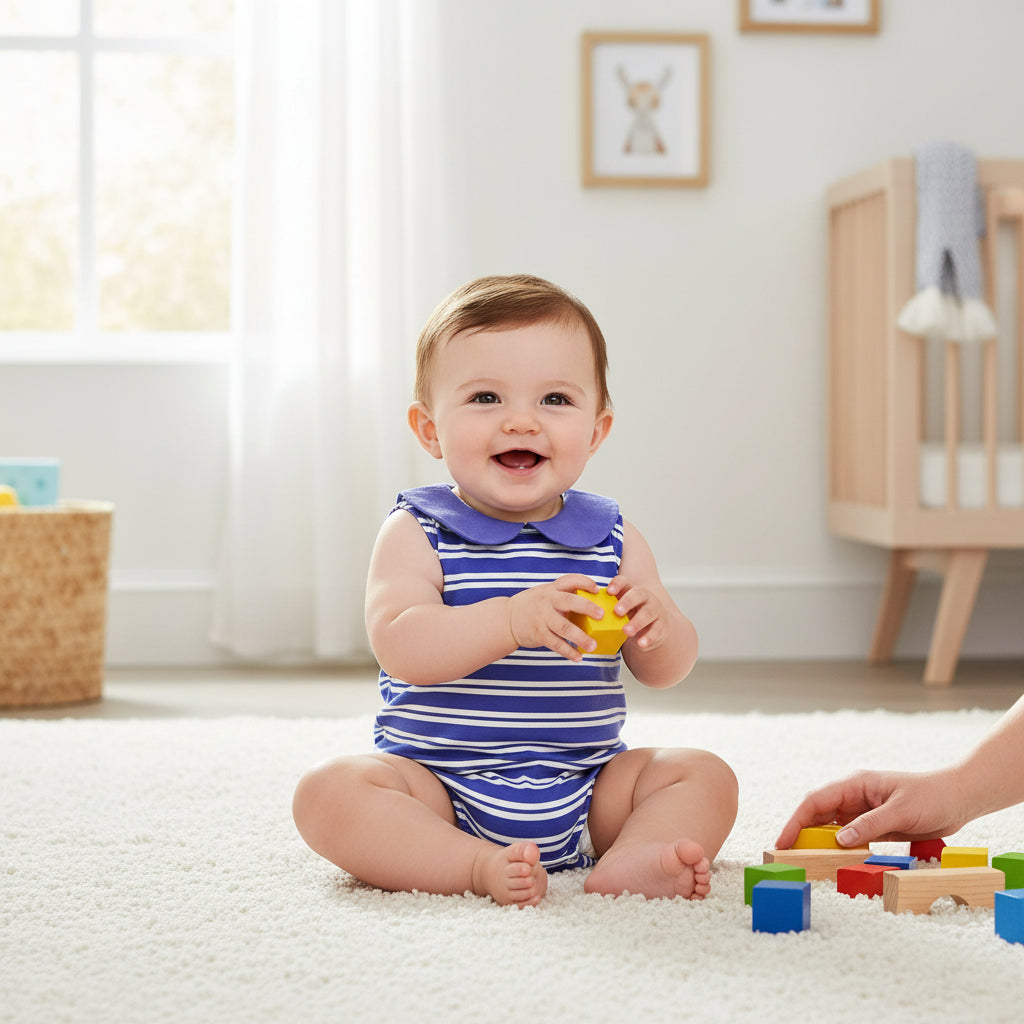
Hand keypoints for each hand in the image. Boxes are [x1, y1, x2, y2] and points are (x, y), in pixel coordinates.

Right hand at [507, 575, 602, 660]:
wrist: (507, 619)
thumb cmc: (534, 605)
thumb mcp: (546, 594)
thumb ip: (565, 596)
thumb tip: (594, 603)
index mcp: (552, 589)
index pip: (570, 580)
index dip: (584, 582)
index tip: (597, 589)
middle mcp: (547, 601)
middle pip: (570, 602)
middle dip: (587, 607)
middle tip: (602, 615)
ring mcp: (542, 618)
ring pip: (564, 627)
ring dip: (580, 637)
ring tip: (593, 646)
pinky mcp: (538, 634)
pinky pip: (556, 644)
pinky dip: (568, 651)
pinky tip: (578, 657)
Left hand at [605, 576, 670, 651]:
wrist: (651, 627)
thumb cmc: (628, 615)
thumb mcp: (618, 608)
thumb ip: (605, 608)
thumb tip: (581, 613)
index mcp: (630, 589)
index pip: (624, 582)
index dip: (617, 584)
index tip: (609, 591)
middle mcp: (644, 597)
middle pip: (637, 595)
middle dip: (627, 602)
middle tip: (617, 612)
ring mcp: (655, 610)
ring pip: (648, 613)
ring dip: (637, 622)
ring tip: (626, 631)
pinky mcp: (661, 626)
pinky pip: (657, 630)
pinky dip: (649, 637)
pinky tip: (641, 643)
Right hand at [775, 767, 968, 849]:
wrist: (959, 798)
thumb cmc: (931, 797)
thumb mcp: (900, 811)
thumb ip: (869, 825)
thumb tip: (839, 840)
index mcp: (855, 784)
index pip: (815, 801)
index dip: (795, 821)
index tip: (782, 841)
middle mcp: (854, 796)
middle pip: (818, 813)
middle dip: (800, 833)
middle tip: (787, 856)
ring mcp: (863, 810)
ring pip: (831, 826)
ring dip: (818, 841)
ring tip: (804, 860)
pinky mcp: (874, 824)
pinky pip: (849, 835)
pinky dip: (839, 847)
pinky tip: (834, 859)